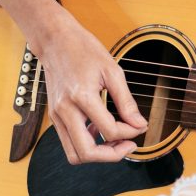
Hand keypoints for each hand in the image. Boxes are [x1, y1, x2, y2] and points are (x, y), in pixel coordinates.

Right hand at [27, 6, 147, 165]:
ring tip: (116, 140)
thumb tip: (139, 123)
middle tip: (129, 144)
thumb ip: (126, 101)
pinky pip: (69, 142)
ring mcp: (56, 116)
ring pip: (74, 154)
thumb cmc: (84, 50)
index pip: (109, 130)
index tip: (140, 126)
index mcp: (81, 97)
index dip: (130, 132)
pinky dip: (87, 143)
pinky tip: (101, 129)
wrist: (56, 41)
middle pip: (86, 153)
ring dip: (98, 153)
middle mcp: (64, 111)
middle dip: (112, 155)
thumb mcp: (112, 71)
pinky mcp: (54, 118)